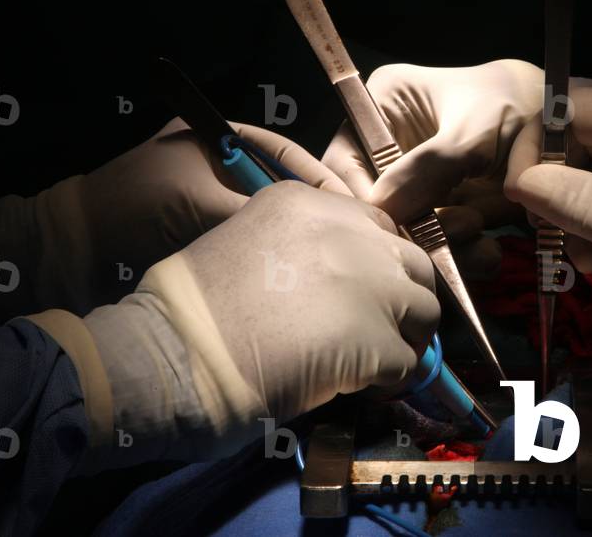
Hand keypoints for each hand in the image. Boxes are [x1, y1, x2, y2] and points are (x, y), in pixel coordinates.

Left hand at [0, 117, 347, 314]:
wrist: (76, 244)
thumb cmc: (133, 205)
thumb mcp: (197, 201)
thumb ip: (253, 211)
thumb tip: (309, 232)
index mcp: (220, 137)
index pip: (286, 154)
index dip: (322, 179)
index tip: (356, 206)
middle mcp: (224, 164)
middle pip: (286, 184)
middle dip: (318, 209)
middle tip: (356, 235)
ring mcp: (217, 198)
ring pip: (274, 215)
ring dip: (301, 233)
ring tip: (338, 254)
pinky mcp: (210, 231)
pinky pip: (254, 238)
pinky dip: (277, 251)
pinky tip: (302, 269)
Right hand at [35, 180, 439, 467]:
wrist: (166, 359)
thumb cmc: (190, 310)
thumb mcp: (246, 243)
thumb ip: (302, 249)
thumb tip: (345, 283)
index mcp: (306, 203)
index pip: (376, 227)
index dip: (377, 266)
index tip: (364, 294)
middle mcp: (345, 233)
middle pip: (411, 262)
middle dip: (403, 298)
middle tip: (380, 330)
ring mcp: (367, 285)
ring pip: (424, 309)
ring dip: (405, 338)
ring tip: (372, 362)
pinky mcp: (375, 339)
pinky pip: (408, 362)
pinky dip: (390, 380)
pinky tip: (359, 388)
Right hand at [321, 60, 591, 278]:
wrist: (576, 124)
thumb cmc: (525, 103)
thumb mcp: (476, 130)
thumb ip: (430, 165)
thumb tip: (380, 209)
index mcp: (386, 102)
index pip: (346, 158)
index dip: (359, 199)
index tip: (385, 232)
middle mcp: (396, 140)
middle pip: (380, 199)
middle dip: (414, 226)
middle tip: (457, 231)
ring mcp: (423, 176)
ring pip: (411, 226)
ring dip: (444, 244)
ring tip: (481, 238)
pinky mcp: (452, 204)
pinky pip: (443, 238)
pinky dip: (465, 253)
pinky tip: (491, 254)